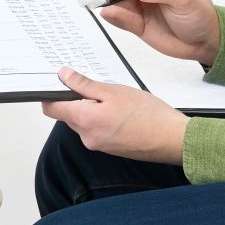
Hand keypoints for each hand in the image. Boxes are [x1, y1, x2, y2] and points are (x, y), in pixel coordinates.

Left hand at [41, 67, 189, 164]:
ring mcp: (98, 145)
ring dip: (92, 108)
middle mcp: (87, 137)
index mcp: (85, 121)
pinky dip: (102, 118)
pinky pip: (96, 129)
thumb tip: (64, 76)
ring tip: (114, 99)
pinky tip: (121, 111)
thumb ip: (85, 85)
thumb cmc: (149, 115)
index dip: (50, 93)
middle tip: (98, 86)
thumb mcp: (114, 91)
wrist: (173, 139)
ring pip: (83, 121)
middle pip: (68, 114)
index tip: (59, 81)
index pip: (51, 109)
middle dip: (77, 99)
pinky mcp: (109, 148)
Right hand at [91, 0, 220, 66]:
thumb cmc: (201, 15)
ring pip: (115, 0)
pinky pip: (119, 17)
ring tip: (116, 14)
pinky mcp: (137, 21)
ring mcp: (140, 3)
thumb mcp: (185, 0)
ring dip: (110, 5)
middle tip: (110, 1)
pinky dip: (113, 16)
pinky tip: (112, 16)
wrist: (205, 43)